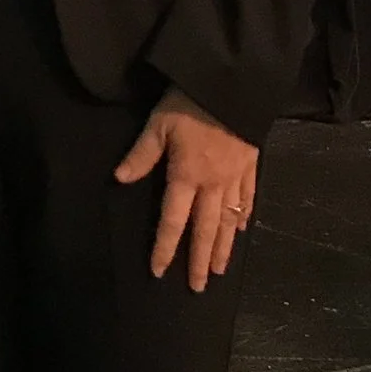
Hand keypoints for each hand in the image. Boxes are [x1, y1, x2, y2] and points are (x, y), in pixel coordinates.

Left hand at [113, 87, 258, 291]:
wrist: (234, 84)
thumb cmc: (190, 102)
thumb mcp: (159, 124)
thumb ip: (141, 154)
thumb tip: (119, 179)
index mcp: (186, 176)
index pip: (173, 220)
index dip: (165, 247)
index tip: (158, 270)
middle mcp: (212, 184)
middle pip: (205, 229)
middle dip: (199, 260)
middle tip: (197, 287)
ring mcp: (235, 176)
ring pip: (229, 220)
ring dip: (223, 247)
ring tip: (219, 269)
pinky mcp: (251, 164)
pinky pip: (248, 197)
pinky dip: (244, 215)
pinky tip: (242, 227)